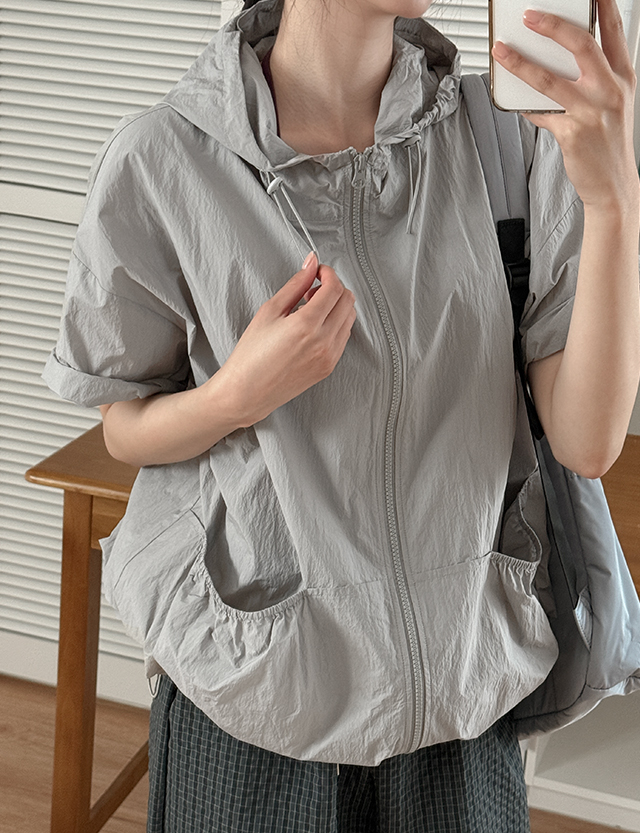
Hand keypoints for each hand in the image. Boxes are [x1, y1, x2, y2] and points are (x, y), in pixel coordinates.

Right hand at [215, 253, 356, 426]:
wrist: (247, 392)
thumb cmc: (251, 355)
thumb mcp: (269, 312)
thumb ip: (295, 285)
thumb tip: (311, 263)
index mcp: (307, 325)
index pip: (335, 288)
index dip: (328, 273)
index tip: (317, 271)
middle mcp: (324, 342)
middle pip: (348, 301)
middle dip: (334, 288)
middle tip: (312, 290)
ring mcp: (330, 356)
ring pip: (349, 318)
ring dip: (336, 306)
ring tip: (310, 309)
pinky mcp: (329, 367)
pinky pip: (343, 337)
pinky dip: (334, 324)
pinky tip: (312, 327)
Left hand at [492, 0, 638, 211]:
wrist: (614, 184)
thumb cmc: (609, 143)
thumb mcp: (612, 104)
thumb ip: (593, 80)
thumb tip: (557, 62)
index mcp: (623, 78)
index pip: (614, 30)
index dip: (602, 4)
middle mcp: (610, 91)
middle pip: (581, 45)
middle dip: (553, 25)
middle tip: (529, 16)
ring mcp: (591, 112)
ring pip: (549, 80)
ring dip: (521, 63)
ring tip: (502, 52)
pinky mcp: (572, 134)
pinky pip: (540, 113)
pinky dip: (526, 106)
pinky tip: (516, 101)